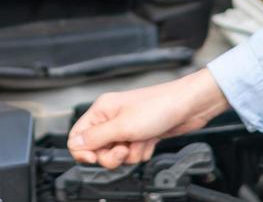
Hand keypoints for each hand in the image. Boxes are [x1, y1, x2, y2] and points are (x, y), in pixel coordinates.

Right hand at [65, 69, 229, 168]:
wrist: (188, 107)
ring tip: (141, 141)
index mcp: (101, 110)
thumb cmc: (159, 106)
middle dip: (112, 155)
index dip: (84, 151)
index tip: (95, 157)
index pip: (78, 136)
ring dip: (130, 154)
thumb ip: (96, 137)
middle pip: (98, 149)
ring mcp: (127, 128)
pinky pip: (133, 154)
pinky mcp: (140, 136)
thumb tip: (74, 144)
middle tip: (124, 149)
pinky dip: (142, 152)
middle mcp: (111, 119)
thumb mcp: (123, 125)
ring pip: (117, 154)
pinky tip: (150, 141)